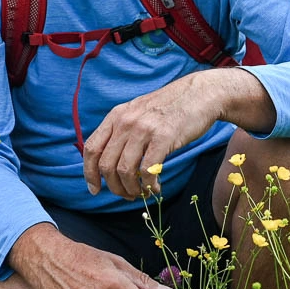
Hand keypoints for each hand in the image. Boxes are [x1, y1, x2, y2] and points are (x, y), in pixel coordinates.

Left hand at [83, 73, 218, 198]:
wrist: (200, 93)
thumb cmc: (170, 108)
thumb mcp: (138, 112)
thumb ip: (122, 131)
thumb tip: (111, 163)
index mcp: (116, 116)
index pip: (92, 148)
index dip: (89, 173)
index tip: (95, 189)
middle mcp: (125, 121)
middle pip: (106, 164)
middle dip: (114, 187)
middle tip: (127, 195)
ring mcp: (143, 128)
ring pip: (125, 170)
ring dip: (131, 189)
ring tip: (142, 193)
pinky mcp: (163, 137)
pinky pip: (147, 170)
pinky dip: (149, 185)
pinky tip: (156, 187)